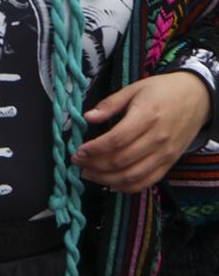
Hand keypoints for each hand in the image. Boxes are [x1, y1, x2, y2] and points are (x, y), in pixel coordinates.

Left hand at [76, 72, 212, 191]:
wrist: (198, 97)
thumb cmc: (162, 90)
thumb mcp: (134, 89)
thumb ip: (110, 104)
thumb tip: (88, 117)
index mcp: (147, 117)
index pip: (116, 140)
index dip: (94, 149)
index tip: (77, 151)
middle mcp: (158, 139)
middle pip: (121, 160)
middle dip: (94, 165)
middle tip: (77, 162)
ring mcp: (166, 153)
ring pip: (133, 175)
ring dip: (106, 179)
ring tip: (88, 174)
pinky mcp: (170, 163)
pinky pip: (147, 181)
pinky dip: (127, 186)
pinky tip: (110, 183)